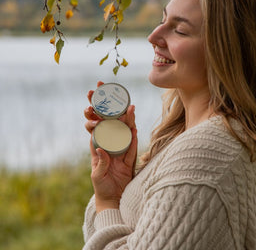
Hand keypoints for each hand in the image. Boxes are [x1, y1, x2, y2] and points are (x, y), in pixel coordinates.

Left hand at [84, 81, 137, 211]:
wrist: (114, 197)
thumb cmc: (102, 186)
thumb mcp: (97, 175)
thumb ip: (100, 163)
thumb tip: (101, 148)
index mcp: (98, 145)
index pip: (95, 125)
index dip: (92, 112)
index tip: (89, 101)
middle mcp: (110, 142)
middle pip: (110, 121)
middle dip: (108, 105)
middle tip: (104, 89)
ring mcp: (121, 147)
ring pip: (124, 128)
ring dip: (126, 117)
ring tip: (128, 105)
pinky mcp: (131, 154)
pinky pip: (133, 142)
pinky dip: (133, 133)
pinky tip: (134, 123)